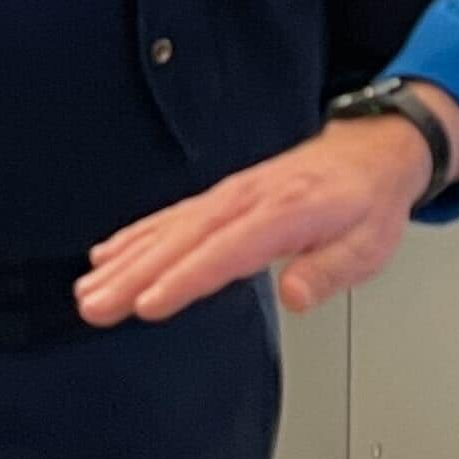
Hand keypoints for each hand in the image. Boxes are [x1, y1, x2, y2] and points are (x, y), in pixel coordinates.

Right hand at [79, 108, 458, 323]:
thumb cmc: (366, 204)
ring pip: (167, 230)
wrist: (369, 153)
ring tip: (89, 291)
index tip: (149, 303)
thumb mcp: (368, 244)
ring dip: (124, 261)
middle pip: (183, 241)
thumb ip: (330, 270)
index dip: (184, 279)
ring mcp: (228, 196)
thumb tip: (298, 294)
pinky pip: (169, 217)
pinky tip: (106, 256)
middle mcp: (247, 200)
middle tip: (97, 305)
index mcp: (285, 212)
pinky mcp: (218, 198)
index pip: (226, 252)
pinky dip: (135, 236)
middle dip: (134, 275)